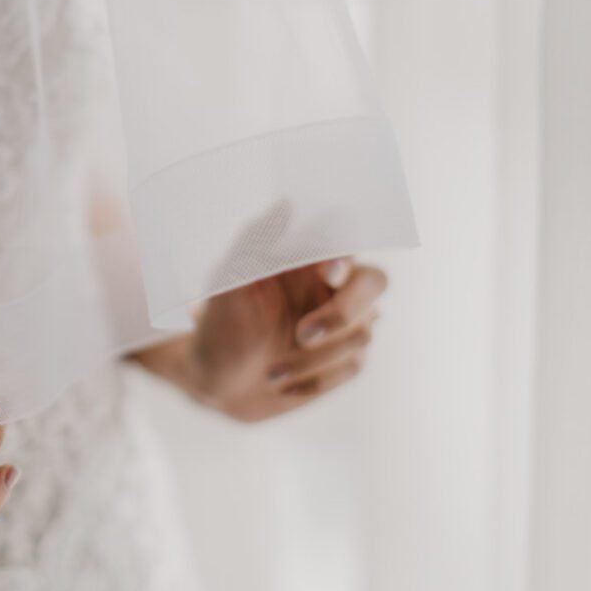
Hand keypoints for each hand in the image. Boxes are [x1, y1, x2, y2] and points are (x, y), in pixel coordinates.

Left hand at [135, 257, 386, 421]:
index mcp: (308, 261)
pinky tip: (283, 385)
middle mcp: (333, 288)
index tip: (328, 272)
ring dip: (315, 358)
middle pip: (374, 285)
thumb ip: (254, 245)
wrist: (216, 379)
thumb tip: (283, 206)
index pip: (345, 246)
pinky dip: (317, 379)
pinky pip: (352, 367)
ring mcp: (344, 325)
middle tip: (302, 334)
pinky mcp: (345, 360)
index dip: (347, 258)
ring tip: (270, 372)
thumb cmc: (220, 322)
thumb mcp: (227, 285)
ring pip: (360, 334)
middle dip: (343, 312)